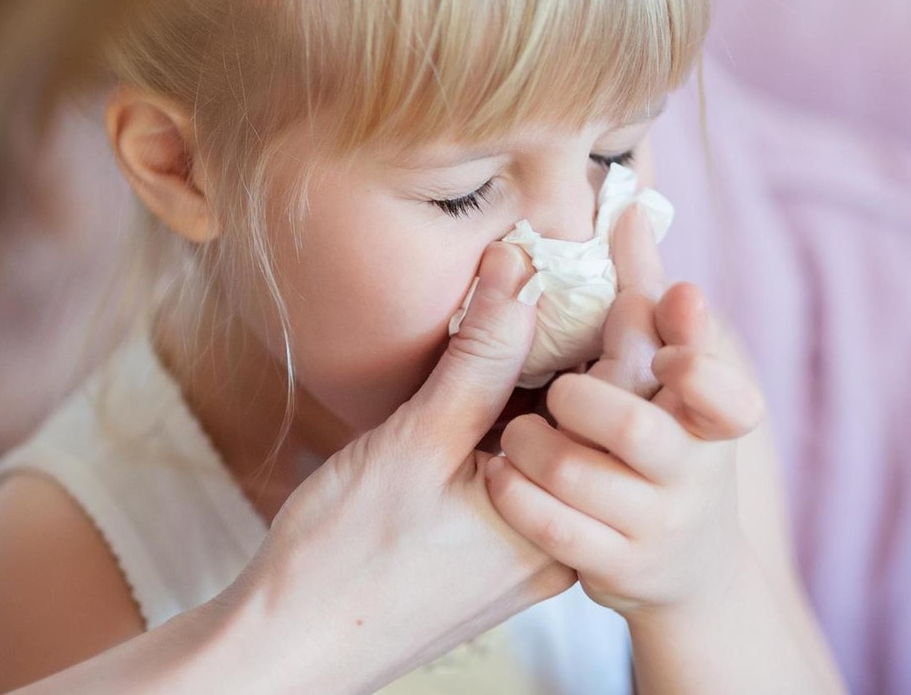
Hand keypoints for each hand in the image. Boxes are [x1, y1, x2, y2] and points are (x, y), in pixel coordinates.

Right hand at [219, 242, 577, 690]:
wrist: (289, 647)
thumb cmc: (344, 557)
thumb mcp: (417, 443)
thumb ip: (481, 359)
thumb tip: (522, 274)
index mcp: (562, 522)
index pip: (621, 409)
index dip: (621, 329)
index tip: (616, 264)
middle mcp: (562, 540)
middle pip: (599, 424)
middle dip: (590, 345)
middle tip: (583, 272)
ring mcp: (531, 547)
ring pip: (563, 443)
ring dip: (552, 376)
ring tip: (541, 304)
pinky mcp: (498, 548)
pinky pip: (530, 467)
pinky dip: (520, 414)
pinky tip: (502, 367)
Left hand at [486, 207, 766, 619]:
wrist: (690, 573)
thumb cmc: (664, 444)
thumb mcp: (667, 375)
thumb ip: (645, 294)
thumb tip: (628, 206)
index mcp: (716, 418)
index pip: (726, 387)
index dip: (696, 350)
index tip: (670, 306)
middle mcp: (697, 474)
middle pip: (635, 427)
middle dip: (581, 397)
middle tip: (555, 386)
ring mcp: (659, 526)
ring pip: (580, 476)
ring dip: (532, 443)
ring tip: (512, 431)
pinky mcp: (617, 569)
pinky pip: (553, 530)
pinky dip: (517, 493)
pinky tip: (497, 472)